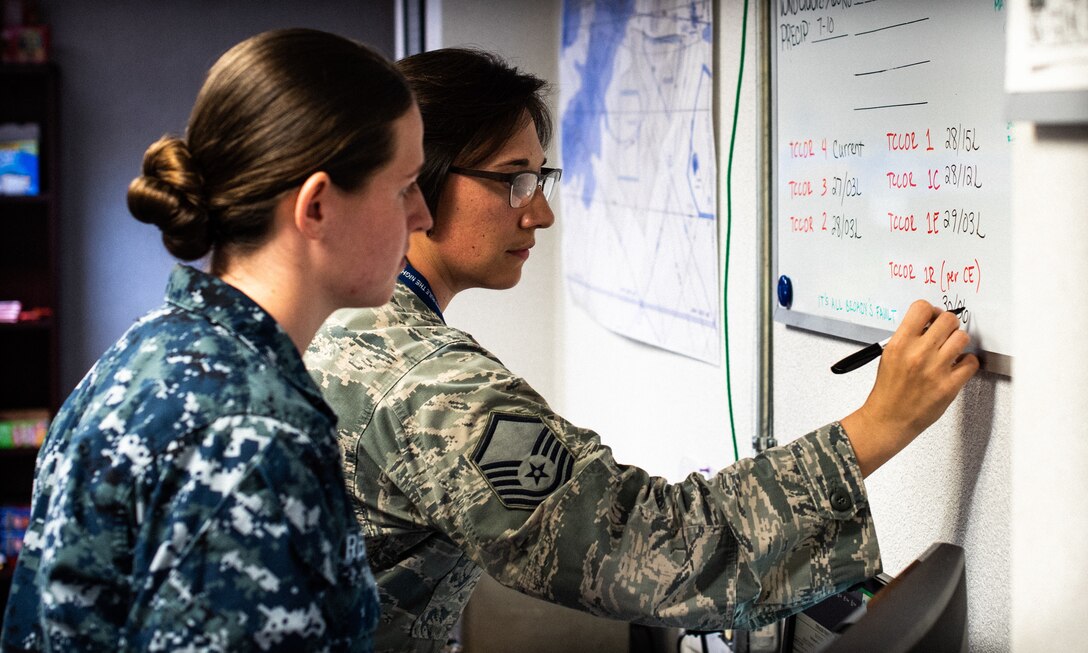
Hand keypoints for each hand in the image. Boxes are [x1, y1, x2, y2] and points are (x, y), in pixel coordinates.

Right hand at [840, 300, 978, 476]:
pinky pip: (971, 362)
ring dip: (958, 342)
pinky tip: (957, 366)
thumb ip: (908, 338)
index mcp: (899, 344)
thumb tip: (928, 323)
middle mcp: (918, 354)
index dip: (930, 311)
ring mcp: (935, 370)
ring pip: (962, 338)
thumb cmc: (888, 391)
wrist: (888, 419)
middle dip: (947, 324)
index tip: (931, 317)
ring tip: (951, 350)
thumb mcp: (889, 356)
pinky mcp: (949, 385)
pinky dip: (967, 362)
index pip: (922, 308)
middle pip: (948, 319)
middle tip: (945, 332)